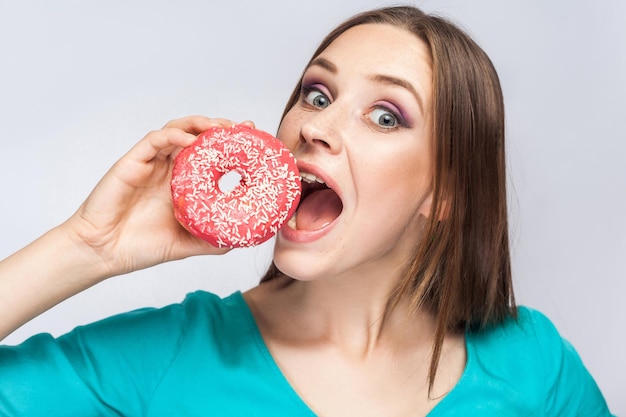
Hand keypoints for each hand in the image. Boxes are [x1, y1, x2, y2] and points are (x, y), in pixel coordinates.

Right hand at [66, 116, 252, 275]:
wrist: (103, 253)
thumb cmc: (140, 247)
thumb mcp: (186, 243)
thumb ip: (212, 240)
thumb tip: (242, 238)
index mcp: (182, 183)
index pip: (209, 155)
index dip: (230, 145)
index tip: (252, 138)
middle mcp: (168, 169)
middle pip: (196, 135)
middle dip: (220, 128)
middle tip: (242, 128)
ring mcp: (151, 163)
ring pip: (177, 130)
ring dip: (200, 125)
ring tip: (220, 128)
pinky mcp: (132, 162)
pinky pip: (154, 140)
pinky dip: (174, 135)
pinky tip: (191, 140)